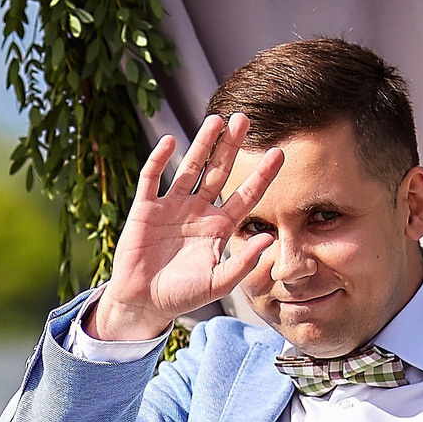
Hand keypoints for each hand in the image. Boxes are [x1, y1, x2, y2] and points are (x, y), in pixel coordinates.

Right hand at [87, 114, 287, 341]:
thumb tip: (269, 238)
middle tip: (244, 119)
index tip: (279, 153)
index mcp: (219, 227)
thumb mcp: (218, 283)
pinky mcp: (145, 209)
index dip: (262, 175)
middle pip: (219, 172)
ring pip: (189, 168)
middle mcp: (199, 210)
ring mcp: (172, 206)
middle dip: (231, 146)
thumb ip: (242, 262)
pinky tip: (169, 142)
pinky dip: (159, 160)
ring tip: (214, 120)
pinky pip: (152, 179)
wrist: (143, 302)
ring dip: (201, 145)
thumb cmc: (182, 295)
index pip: (246, 195)